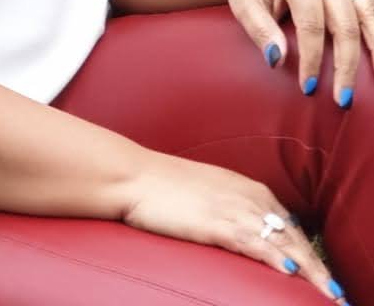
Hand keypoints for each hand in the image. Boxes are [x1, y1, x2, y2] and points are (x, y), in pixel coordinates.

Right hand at [123, 149, 348, 299]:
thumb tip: (246, 232)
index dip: (308, 253)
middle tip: (334, 292)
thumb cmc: (165, 187)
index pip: (290, 225)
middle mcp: (247, 196)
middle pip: (293, 236)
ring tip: (326, 293)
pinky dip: (274, 258)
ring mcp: (232, 209)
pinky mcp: (215, 223)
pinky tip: (289, 272)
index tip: (320, 276)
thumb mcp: (209, 193)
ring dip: (308, 270)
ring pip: (281, 243)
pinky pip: (252, 243)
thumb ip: (233, 208)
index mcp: (248, 189)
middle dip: (317, 267)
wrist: (134, 175)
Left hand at [220, 0, 373, 103]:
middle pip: (345, 25)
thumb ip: (259, 28)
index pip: (312, 23)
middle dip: (345, 66)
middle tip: (341, 100)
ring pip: (370, 14)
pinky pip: (373, 3)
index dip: (311, 58)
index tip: (308, 88)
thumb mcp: (242, 0)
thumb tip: (277, 60)